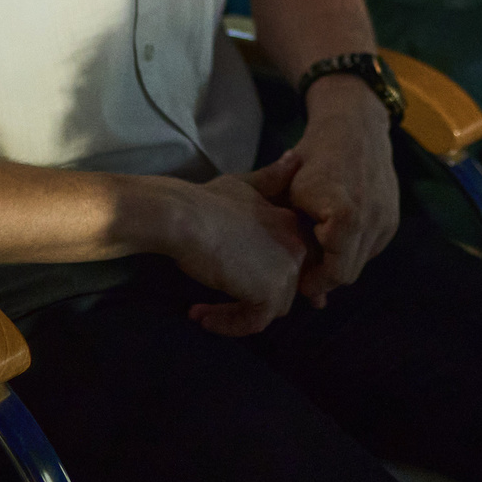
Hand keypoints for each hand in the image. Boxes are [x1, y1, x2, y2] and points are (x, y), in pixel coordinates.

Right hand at [174, 154, 309, 336]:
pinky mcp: (269, 292)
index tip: (239, 291)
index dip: (269, 279)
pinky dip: (229, 325)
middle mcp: (297, 246)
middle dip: (254, 300)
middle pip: (285, 287)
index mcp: (291, 223)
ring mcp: (287, 270)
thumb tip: (295, 157)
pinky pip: (254, 322)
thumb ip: (271, 180)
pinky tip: (201, 317)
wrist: (184, 216)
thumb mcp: (244, 184)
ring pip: (271, 308)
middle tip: (217, 307)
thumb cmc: (205, 200)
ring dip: (237, 315)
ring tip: (203, 312)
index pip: (293, 261)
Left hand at [280, 80, 400, 305]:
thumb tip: (285, 276)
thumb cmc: (311, 157)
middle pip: (349, 273)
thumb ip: (286, 233)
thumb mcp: (288, 191)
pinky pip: (371, 248)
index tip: (295, 278)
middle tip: (302, 269)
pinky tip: (334, 235)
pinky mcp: (392, 218)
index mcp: (345, 215)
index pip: (335, 273)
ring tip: (316, 248)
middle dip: (325, 276)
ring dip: (340, 262)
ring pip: (361, 262)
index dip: (313, 282)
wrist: (352, 124)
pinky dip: (353, 248)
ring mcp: (386, 220)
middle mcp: (372, 220)